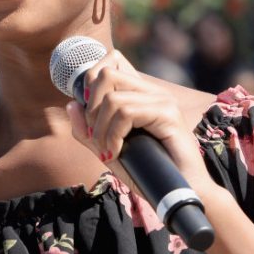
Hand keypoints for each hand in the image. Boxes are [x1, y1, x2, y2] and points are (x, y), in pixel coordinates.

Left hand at [65, 50, 212, 193]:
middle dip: (91, 108)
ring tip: (107, 151)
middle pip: (106, 74)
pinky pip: (126, 113)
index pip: (112, 61)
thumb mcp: (109, 151)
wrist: (182, 192)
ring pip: (113, 98)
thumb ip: (89, 132)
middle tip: (96, 137)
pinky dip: (113, 135)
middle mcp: (152, 91)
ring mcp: (162, 100)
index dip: (90, 81)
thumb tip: (72, 105)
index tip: (90, 115)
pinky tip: (116, 153)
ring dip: (101, 128)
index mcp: (140, 94)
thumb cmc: (148, 173)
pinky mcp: (168, 113)